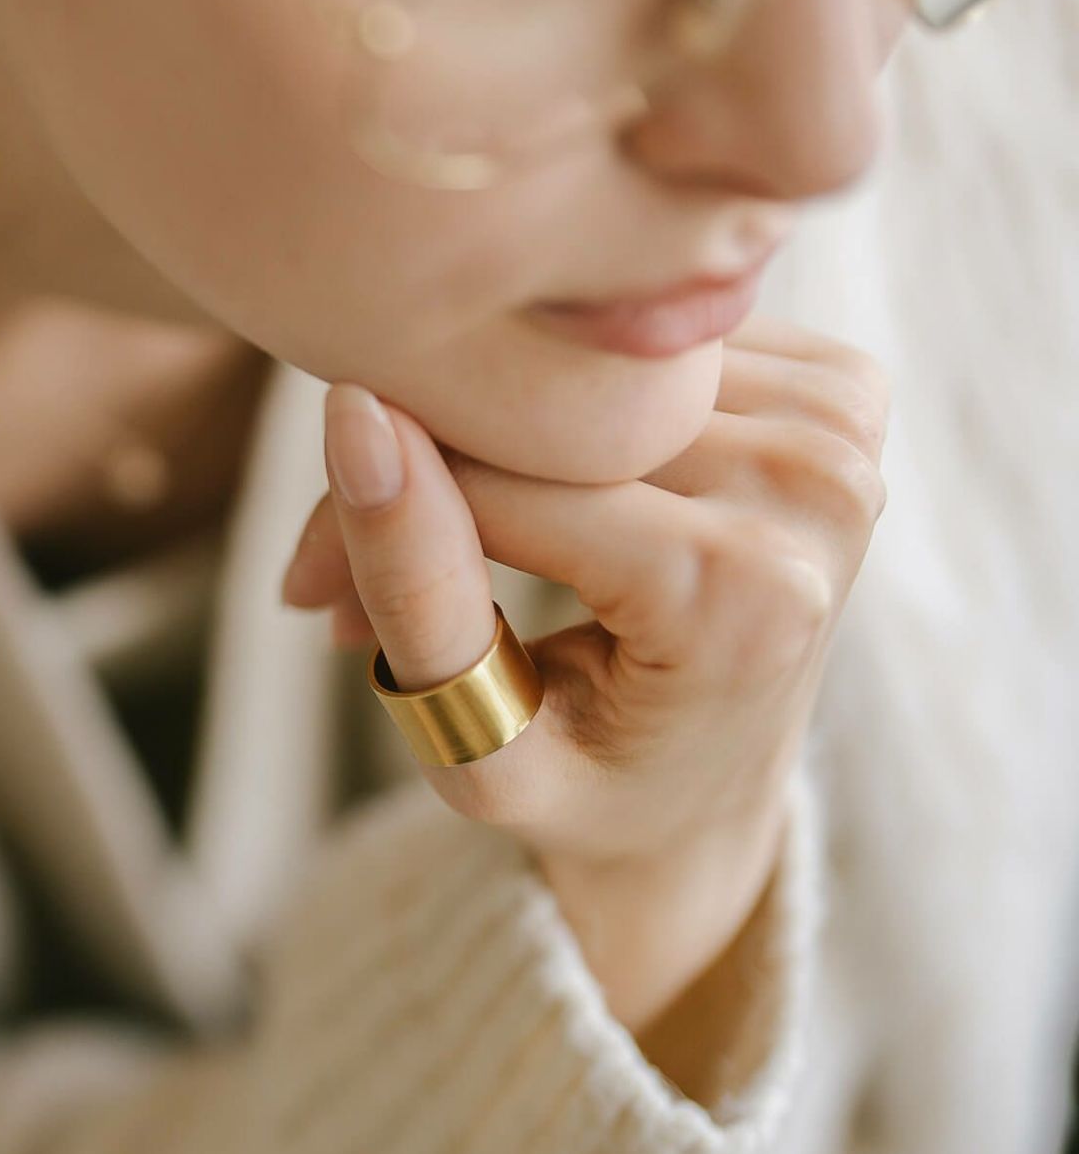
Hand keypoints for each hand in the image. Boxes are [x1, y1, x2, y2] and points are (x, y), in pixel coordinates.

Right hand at [281, 317, 888, 1031]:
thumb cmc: (590, 793)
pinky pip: (648, 353)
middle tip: (339, 567)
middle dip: (423, 472)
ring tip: (445, 539)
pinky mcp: (845, 389)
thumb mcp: (483, 747)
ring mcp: (843, 428)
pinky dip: (574, 407)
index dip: (378, 518)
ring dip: (489, 438)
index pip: (508, 482)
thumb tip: (354, 414)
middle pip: (549, 419)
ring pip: (587, 374)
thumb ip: (420, 597)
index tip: (309, 583)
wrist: (714, 799)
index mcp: (746, 594)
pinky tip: (552, 483)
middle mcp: (818, 488)